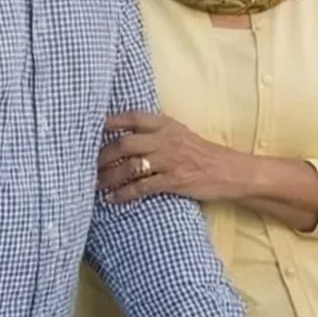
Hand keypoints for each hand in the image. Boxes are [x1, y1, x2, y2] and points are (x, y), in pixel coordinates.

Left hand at [100, 112, 246, 205]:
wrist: (229, 171)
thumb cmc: (202, 153)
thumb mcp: (180, 134)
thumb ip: (156, 132)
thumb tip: (123, 137)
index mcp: (167, 125)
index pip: (133, 117)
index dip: (110, 121)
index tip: (91, 127)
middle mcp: (166, 140)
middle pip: (125, 143)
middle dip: (103, 156)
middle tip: (88, 165)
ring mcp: (170, 161)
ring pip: (129, 167)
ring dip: (108, 177)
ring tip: (95, 185)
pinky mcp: (173, 181)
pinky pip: (141, 187)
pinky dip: (123, 194)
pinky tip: (112, 199)